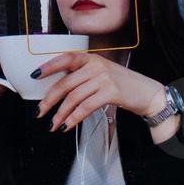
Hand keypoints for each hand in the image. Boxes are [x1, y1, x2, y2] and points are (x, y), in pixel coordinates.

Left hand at [34, 53, 167, 133]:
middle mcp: (97, 66)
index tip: (34, 75)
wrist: (149, 94)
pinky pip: (85, 107)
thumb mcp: (103, 74)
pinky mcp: (110, 92)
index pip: (66, 58)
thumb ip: (83, 77)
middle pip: (65, 83)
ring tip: (53, 124)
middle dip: (49, 100)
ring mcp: (104, 78)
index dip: (48, 66)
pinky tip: (67, 126)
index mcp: (92, 59)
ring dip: (60, 114)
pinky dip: (73, 118)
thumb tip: (58, 91)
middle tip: (39, 112)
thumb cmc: (124, 86)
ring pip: (73, 97)